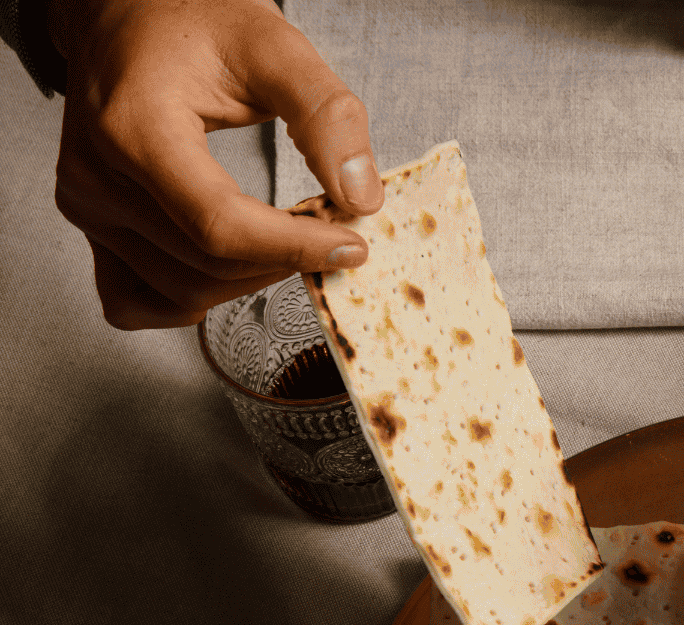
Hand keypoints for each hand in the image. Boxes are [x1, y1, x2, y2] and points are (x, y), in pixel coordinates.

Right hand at [50, 0, 379, 329]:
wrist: (128, 15)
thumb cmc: (193, 22)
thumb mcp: (276, 47)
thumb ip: (327, 115)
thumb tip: (361, 195)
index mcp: (134, 127)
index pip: (220, 225)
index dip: (295, 247)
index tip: (351, 245)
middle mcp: (97, 175)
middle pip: (207, 264)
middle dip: (284, 259)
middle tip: (330, 230)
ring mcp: (86, 206)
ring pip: (183, 289)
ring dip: (252, 279)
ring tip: (289, 238)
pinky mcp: (88, 225)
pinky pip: (135, 301)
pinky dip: (192, 299)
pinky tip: (232, 269)